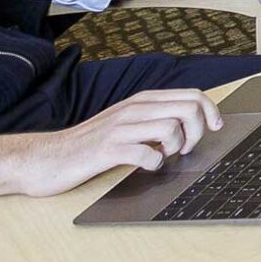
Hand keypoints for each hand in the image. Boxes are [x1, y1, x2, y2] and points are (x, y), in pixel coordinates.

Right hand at [14, 90, 222, 197]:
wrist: (45, 158)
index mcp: (142, 101)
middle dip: (197, 132)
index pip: (192, 95)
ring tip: (163, 156)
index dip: (211, 112)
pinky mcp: (107, 150)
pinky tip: (145, 166)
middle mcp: (133, 109)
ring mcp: (120, 128)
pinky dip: (153, 163)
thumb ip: (154, 119)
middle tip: (184, 149)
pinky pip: (146, 153)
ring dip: (175, 147)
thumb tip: (191, 125)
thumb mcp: (126, 123)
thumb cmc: (89, 144)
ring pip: (171, 128)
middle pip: (189, 109)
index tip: (215, 129)